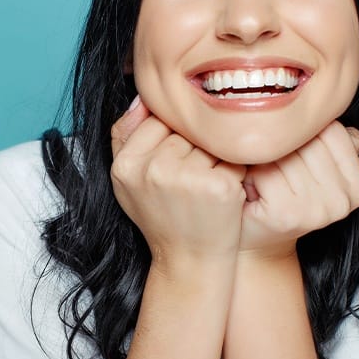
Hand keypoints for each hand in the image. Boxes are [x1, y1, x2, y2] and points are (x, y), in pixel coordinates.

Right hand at [110, 97, 246, 274]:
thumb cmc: (161, 217)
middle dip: (193, 148)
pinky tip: (222, 192)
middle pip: (186, 129)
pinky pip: (233, 157)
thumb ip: (125, 136)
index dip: (172, 139)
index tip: (175, 163)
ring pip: (210, 140)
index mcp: (127, 165)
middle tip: (190, 181)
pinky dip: (234, 171)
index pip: (158, 119)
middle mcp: (154, 169)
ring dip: (214, 158)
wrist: (188, 261)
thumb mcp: (127, 180)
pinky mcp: (219, 187)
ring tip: (204, 186)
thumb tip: (142, 96)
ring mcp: (188, 178)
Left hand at [239, 121, 358, 258]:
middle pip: (307, 140)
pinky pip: (266, 170)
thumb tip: (335, 104)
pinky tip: (252, 188)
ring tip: (260, 177)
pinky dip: (251, 174)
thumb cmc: (278, 196)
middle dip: (280, 146)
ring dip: (263, 160)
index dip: (300, 135)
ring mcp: (320, 209)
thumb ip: (329, 140)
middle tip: (268, 166)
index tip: (288, 154)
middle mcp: (346, 199)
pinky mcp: (290, 214)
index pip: (330, 130)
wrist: (256, 240)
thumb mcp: (311, 167)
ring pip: (285, 153)